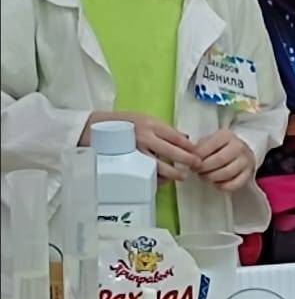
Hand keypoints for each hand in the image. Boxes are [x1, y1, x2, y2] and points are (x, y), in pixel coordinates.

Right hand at [80, 111, 198, 182]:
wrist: (93, 128)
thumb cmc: (122, 123)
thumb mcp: (143, 118)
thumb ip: (162, 128)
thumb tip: (183, 138)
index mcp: (150, 124)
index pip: (175, 136)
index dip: (188, 145)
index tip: (197, 151)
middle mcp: (144, 137)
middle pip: (171, 151)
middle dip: (186, 160)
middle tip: (196, 165)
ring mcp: (135, 151)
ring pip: (159, 165)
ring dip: (173, 173)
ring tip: (182, 176)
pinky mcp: (127, 163)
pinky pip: (145, 174)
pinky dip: (156, 178)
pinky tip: (164, 180)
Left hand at [195, 130, 254, 192]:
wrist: (241, 153)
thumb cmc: (220, 148)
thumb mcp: (211, 141)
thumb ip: (200, 147)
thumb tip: (189, 156)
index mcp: (227, 135)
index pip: (209, 146)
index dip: (197, 157)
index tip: (191, 162)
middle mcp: (238, 146)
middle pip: (219, 160)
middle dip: (203, 168)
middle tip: (196, 171)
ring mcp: (245, 161)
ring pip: (226, 173)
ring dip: (211, 178)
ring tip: (204, 176)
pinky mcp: (248, 174)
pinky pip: (233, 184)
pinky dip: (221, 186)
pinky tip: (215, 183)